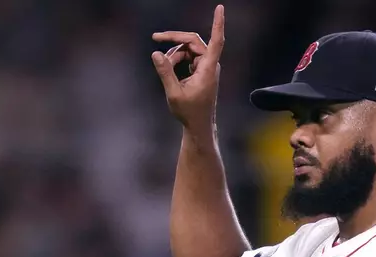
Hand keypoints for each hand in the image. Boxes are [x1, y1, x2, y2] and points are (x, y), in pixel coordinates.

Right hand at [151, 5, 224, 130]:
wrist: (199, 125)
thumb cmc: (189, 112)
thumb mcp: (174, 93)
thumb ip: (165, 72)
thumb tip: (156, 53)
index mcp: (207, 69)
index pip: (216, 41)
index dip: (218, 23)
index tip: (220, 8)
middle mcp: (209, 65)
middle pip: (193, 41)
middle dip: (174, 39)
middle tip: (155, 37)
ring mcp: (206, 67)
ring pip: (188, 49)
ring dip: (174, 54)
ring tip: (165, 67)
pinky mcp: (202, 70)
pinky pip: (188, 56)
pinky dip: (177, 60)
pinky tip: (170, 70)